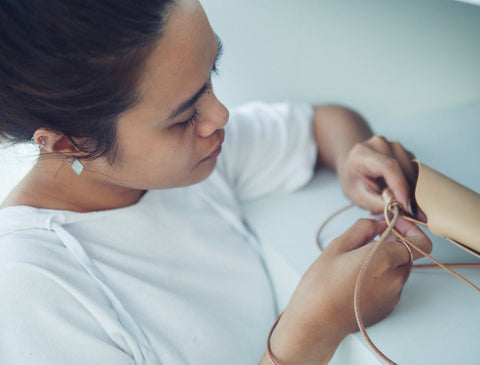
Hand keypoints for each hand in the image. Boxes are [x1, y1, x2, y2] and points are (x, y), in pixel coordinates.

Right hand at [266, 218, 431, 364]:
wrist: (315, 321)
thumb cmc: (321, 284)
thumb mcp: (338, 246)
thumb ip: (363, 228)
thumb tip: (378, 222)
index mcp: (385, 259)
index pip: (419, 242)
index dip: (409, 230)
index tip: (392, 225)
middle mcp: (396, 279)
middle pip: (407, 254)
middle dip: (392, 244)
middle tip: (367, 241)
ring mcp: (393, 296)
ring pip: (398, 269)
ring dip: (385, 261)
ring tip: (356, 262)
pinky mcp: (387, 307)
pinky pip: (391, 285)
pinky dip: (380, 277)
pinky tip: (356, 278)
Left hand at [338, 136, 416, 213]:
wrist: (353, 167)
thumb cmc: (354, 182)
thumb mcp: (358, 196)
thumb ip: (376, 203)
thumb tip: (398, 211)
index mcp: (362, 153)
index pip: (388, 167)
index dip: (399, 186)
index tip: (406, 204)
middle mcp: (380, 144)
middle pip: (403, 169)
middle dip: (409, 193)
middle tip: (412, 214)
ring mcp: (394, 146)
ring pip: (412, 170)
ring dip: (412, 189)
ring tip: (404, 205)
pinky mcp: (404, 152)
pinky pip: (414, 170)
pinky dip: (413, 184)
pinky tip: (404, 194)